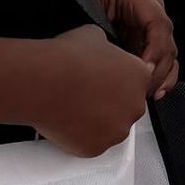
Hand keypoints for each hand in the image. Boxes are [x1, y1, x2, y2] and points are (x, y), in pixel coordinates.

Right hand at [23, 22, 158, 156]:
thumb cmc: (66, 58)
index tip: (105, 80)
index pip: (138, 80)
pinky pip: (93, 143)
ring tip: (75, 106)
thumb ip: (107, 49)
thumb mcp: (95, 36)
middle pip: (127, 106)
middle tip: (88, 94)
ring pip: (111, 127)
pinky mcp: (97, 148)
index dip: (119, 79)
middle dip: (111, 102)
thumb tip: (101, 50)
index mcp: (139, 75)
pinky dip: (82, 136)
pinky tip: (68, 120)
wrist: (44, 81)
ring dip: (98, 120)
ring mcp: (117, 129)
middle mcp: (135, 105)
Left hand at [85, 0, 177, 97]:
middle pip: (167, 42)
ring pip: (168, 54)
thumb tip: (114, 55)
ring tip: (153, 93)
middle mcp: (147, 10)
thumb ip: (99, 27)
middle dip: (159, 68)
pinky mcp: (143, 42)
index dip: (156, 49)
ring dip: (163, 76)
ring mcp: (147, 26)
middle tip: (144, 86)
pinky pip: (160, 60)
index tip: (144, 69)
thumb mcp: (84, 6)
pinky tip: (155, 92)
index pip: (160, 24)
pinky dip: (161, 77)